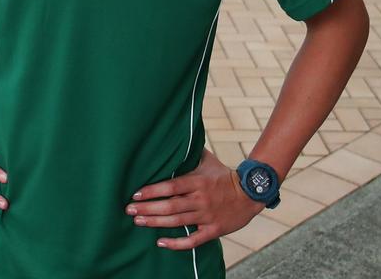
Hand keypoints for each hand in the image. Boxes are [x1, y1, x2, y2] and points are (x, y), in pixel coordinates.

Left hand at [126, 149, 263, 249]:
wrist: (251, 193)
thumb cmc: (225, 175)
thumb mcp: (208, 160)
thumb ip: (191, 152)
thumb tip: (176, 136)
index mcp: (198, 181)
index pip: (171, 186)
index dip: (153, 190)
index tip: (136, 193)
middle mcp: (201, 199)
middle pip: (170, 205)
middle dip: (148, 208)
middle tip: (129, 209)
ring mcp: (207, 216)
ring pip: (177, 221)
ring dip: (156, 222)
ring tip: (138, 221)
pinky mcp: (214, 230)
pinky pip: (193, 240)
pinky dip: (176, 243)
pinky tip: (161, 243)